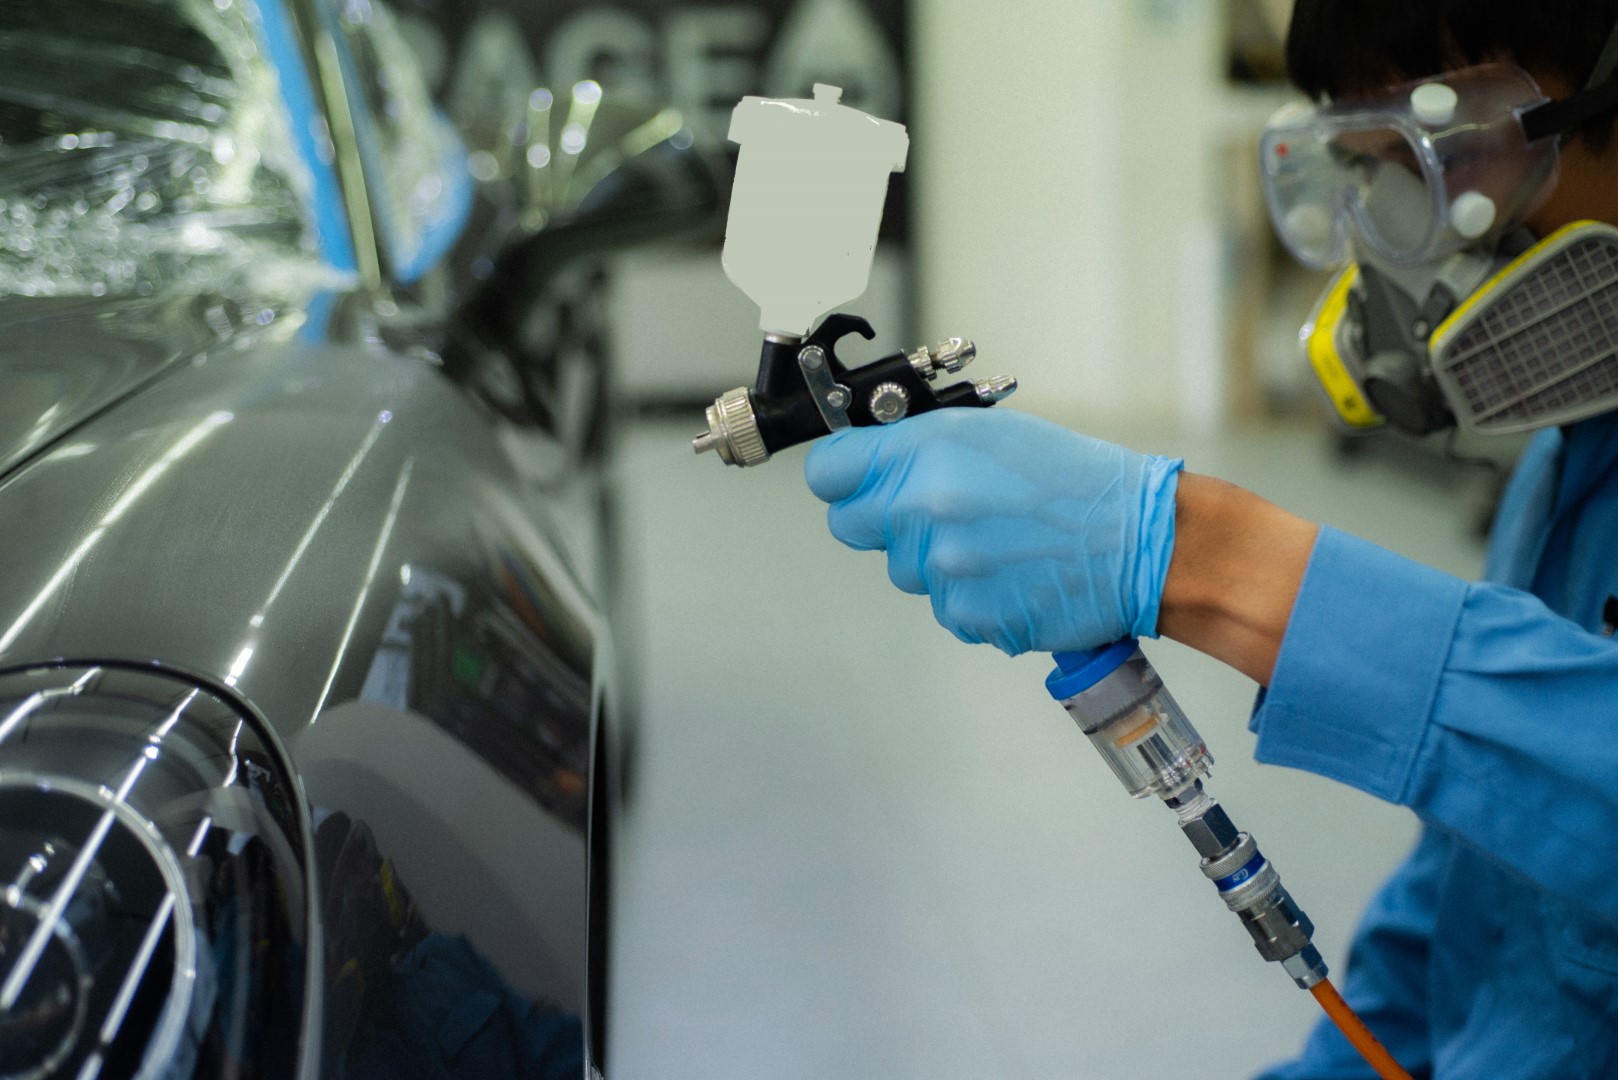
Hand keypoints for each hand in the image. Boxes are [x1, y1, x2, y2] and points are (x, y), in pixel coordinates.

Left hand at [803, 408, 1181, 655]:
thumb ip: (919, 447)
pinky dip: (973, 595)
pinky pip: (946, 607)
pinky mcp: (966, 615)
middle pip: (850, 526)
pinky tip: (1014, 573)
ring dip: (936, 561)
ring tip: (997, 541)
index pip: (828, 472)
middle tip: (934, 513)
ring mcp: (942, 568)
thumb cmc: (1074, 480)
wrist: (1140, 541)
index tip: (854, 480)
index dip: (842, 476)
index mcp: (926, 451)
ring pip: (904, 570)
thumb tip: (870, 460)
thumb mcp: (991, 432)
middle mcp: (924, 508)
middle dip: (882, 521)